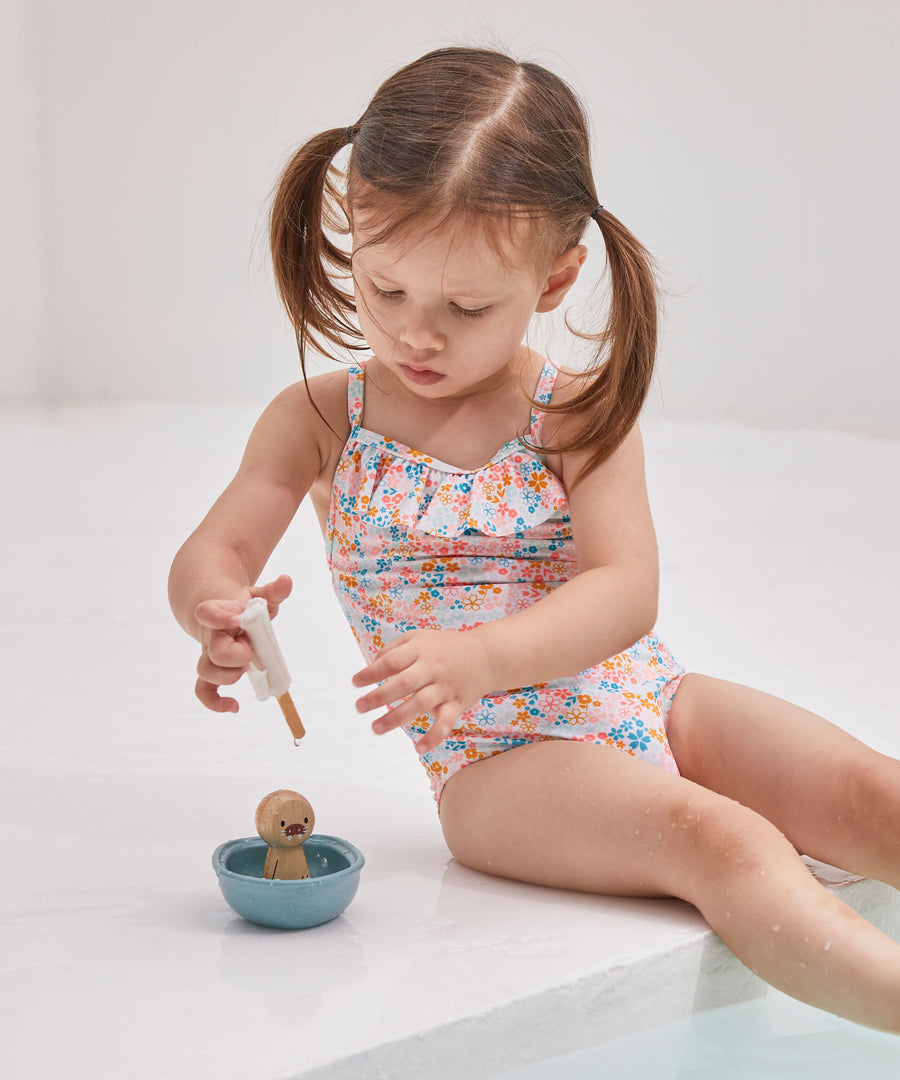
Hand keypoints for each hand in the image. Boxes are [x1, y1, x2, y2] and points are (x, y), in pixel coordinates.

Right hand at [192, 574, 292, 712]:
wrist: (215, 608)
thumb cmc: (242, 604)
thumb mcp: (258, 595)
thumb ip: (273, 590)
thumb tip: (287, 580)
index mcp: (221, 612)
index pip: (208, 613)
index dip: (220, 617)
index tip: (237, 618)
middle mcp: (211, 635)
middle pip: (214, 652)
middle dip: (236, 656)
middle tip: (251, 650)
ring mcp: (209, 653)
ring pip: (206, 672)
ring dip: (229, 676)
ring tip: (247, 668)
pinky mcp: (210, 668)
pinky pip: (203, 690)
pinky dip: (215, 702)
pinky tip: (234, 706)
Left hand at [352, 629, 494, 753]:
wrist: (487, 654)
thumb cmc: (446, 646)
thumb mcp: (419, 637)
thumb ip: (394, 649)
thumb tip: (371, 665)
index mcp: (420, 650)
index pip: (392, 661)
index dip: (372, 672)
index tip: (355, 683)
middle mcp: (432, 668)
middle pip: (404, 682)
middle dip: (379, 696)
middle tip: (359, 707)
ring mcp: (445, 687)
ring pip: (420, 703)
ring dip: (397, 717)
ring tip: (376, 728)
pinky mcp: (457, 704)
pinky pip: (445, 722)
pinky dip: (433, 736)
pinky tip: (418, 749)